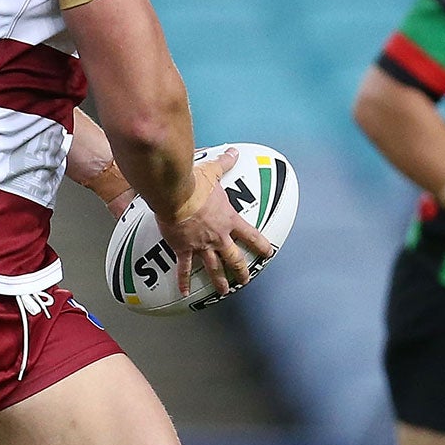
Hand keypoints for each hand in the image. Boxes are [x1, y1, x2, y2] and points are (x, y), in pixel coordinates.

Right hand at [162, 148, 274, 296]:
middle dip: (241, 270)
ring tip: (224, 291)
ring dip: (220, 280)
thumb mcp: (212, 172)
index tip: (268, 253)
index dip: (261, 245)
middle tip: (246, 280)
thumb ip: (225, 164)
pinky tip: (184, 292)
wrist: (176, 195)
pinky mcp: (183, 248)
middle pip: (234, 257)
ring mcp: (201, 244)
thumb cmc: (195, 184)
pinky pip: (184, 268)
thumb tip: (233, 152)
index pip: (250, 235)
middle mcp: (218, 236)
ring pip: (214, 267)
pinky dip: (183, 281)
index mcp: (228, 219)